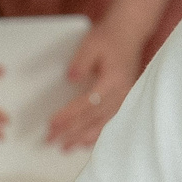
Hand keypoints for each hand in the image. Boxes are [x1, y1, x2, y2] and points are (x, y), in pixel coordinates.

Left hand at [46, 15, 146, 149]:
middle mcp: (122, 93)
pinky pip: (111, 122)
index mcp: (113, 80)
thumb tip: (71, 79)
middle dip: (71, 131)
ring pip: (103, 124)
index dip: (69, 115)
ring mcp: (125, 98)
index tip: (52, 124)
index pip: (88, 103)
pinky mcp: (124, 100)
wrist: (130, 33)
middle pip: (94, 118)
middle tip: (51, 140)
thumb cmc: (109, 37)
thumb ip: (81, 62)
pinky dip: (97, 134)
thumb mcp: (91, 43)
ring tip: (66, 148)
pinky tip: (86, 143)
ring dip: (83, 137)